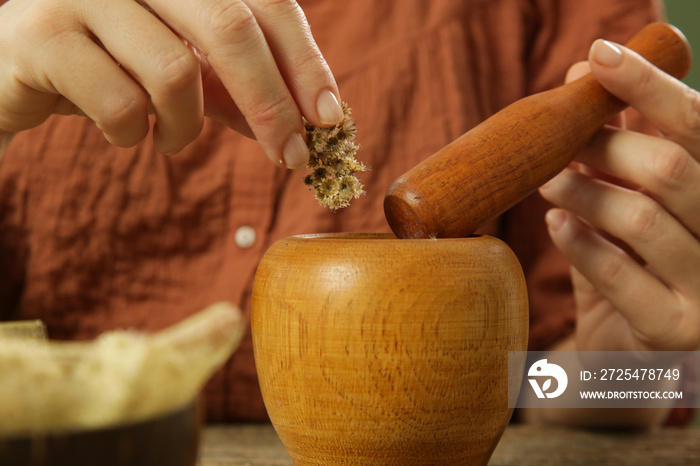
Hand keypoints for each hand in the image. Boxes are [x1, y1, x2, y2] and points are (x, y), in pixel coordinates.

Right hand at [0, 0, 342, 166]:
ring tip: (170, 138)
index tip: (330, 116)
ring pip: (175, 70)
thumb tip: (308, 121)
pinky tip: (123, 133)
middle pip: (231, 26)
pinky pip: (120, 102)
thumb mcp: (185, 71)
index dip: (304, 60)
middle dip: (272, 103)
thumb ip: (238, 87)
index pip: (264, 0)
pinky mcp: (41, 34)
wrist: (14, 67)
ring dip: (185, 126)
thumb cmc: (110, 64)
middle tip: (292, 156)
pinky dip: (134, 134)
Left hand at [539, 39, 699, 352]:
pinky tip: (556, 222)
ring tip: (544, 179)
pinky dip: (581, 243)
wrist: (622, 360)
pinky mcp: (678, 333)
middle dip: (605, 146)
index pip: (698, 128)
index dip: (649, 87)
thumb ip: (614, 149)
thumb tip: (583, 75)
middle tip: (556, 142)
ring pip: (643, 219)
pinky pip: (623, 276)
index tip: (599, 55)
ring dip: (583, 190)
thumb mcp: (622, 204)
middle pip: (672, 169)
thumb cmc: (625, 272)